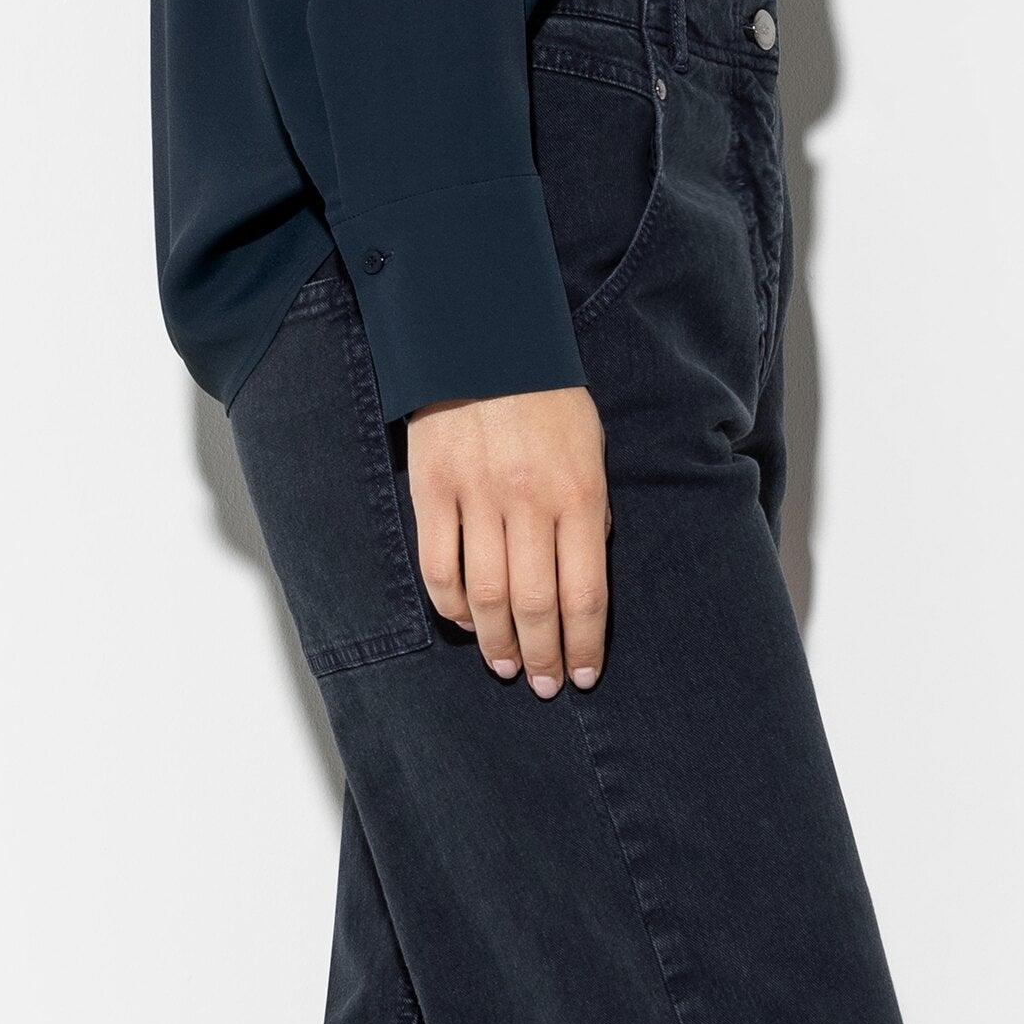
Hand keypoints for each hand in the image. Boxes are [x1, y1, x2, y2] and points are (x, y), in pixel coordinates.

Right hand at [406, 385, 612, 695]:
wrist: (483, 339)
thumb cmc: (546, 395)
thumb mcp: (590, 446)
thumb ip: (590, 511)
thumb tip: (584, 576)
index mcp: (578, 492)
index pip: (585, 592)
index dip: (585, 644)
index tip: (585, 675)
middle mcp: (528, 501)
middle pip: (536, 606)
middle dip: (543, 657)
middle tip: (544, 685)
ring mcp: (476, 496)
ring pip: (487, 596)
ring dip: (497, 643)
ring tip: (505, 666)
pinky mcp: (432, 490)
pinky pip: (439, 567)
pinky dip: (451, 606)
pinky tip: (465, 622)